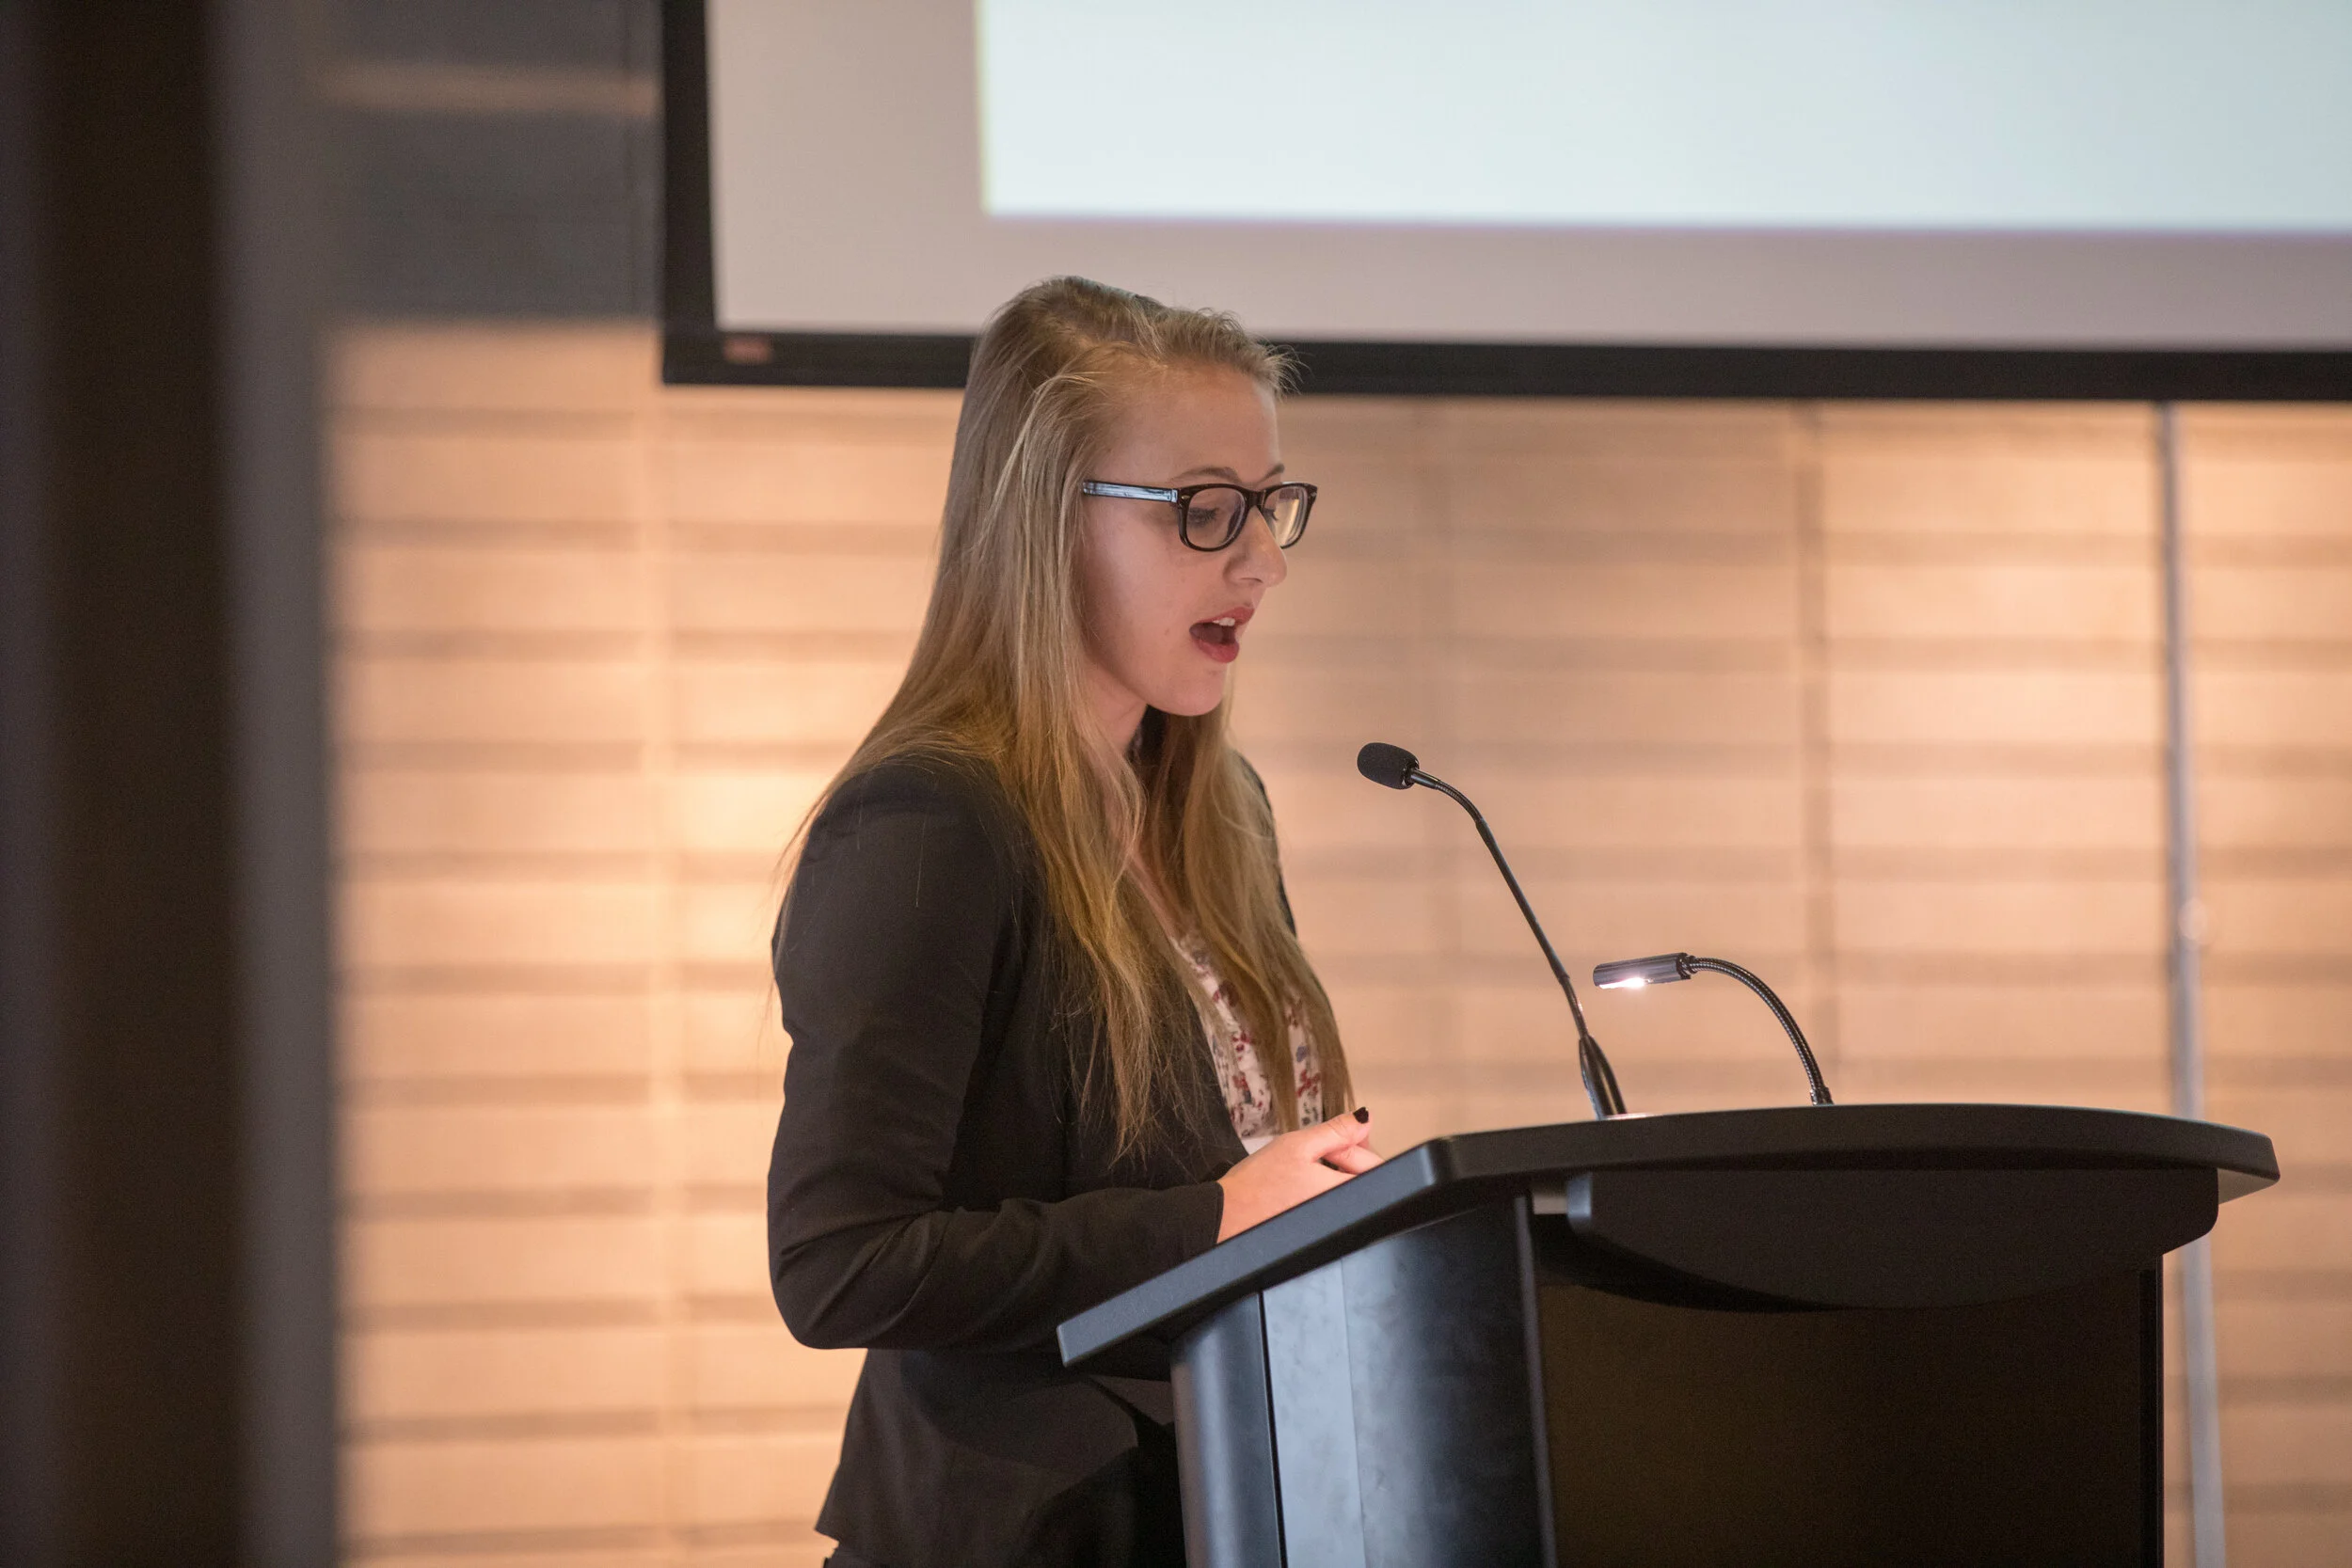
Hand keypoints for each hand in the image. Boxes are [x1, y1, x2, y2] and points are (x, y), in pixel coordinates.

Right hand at [1215, 1108, 1383, 1242]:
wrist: (1227, 1216)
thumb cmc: (1257, 1184)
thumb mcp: (1297, 1145)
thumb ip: (1336, 1132)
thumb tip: (1364, 1121)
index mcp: (1340, 1191)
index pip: (1375, 1167)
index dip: (1360, 1146)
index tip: (1340, 1136)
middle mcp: (1341, 1211)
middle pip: (1366, 1180)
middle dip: (1353, 1156)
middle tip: (1325, 1145)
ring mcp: (1331, 1221)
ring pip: (1350, 1189)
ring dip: (1341, 1169)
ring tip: (1315, 1160)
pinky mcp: (1318, 1226)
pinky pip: (1335, 1200)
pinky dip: (1328, 1184)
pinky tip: (1308, 1177)